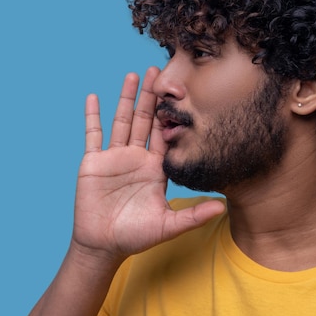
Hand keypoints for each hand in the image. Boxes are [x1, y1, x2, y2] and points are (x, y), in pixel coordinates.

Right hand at [72, 67, 224, 259]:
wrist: (103, 245)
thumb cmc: (136, 236)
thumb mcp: (168, 226)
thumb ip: (194, 215)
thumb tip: (223, 207)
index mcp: (155, 168)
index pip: (165, 135)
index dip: (171, 115)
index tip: (181, 93)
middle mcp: (136, 158)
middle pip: (145, 120)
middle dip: (152, 96)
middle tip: (159, 70)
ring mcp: (114, 158)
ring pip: (121, 121)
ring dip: (126, 98)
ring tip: (134, 75)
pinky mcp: (94, 162)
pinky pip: (92, 134)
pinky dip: (92, 115)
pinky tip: (94, 96)